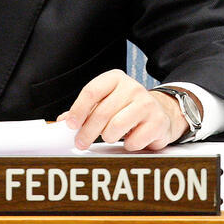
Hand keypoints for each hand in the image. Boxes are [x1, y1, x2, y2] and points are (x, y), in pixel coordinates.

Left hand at [57, 69, 187, 151]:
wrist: (161, 113)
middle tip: (80, 143)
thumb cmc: (127, 109)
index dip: (78, 109)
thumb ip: (85, 111)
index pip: (92, 91)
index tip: (71, 125)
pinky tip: (131, 139)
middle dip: (87, 132)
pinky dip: (128, 145)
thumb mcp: (106, 103)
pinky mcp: (158, 121)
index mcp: (115, 78)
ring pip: (116, 127)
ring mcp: (147, 103)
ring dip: (108, 137)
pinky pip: (134, 141)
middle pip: (101, 112)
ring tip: (111, 136)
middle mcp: (132, 87)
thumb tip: (63, 121)